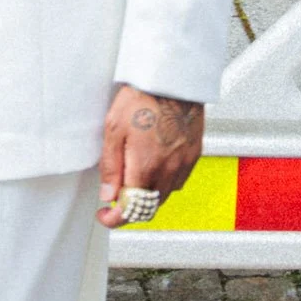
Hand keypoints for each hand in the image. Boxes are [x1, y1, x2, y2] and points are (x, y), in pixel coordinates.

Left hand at [97, 84, 203, 225]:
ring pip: (165, 197)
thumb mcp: (113, 130)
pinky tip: (154, 170)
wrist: (172, 80)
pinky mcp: (194, 155)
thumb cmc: (143, 98)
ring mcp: (184, 164)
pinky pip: (179, 182)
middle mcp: (168, 170)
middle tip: (115, 199)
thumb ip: (111, 167)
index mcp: (145, 167)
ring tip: (133, 182)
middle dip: (130, 209)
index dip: (114, 219)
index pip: (131, 210)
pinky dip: (164, 184)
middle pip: (149, 208)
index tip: (105, 216)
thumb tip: (108, 194)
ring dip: (148, 197)